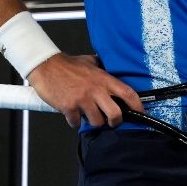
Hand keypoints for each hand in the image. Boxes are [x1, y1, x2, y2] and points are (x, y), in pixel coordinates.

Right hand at [26, 54, 142, 127]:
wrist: (46, 66)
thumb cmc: (68, 64)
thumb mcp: (91, 62)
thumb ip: (103, 68)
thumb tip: (113, 69)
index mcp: (104, 79)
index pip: (127, 93)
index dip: (137, 105)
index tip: (140, 112)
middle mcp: (96, 90)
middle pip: (115, 114)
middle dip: (116, 121)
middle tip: (112, 121)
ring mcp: (82, 100)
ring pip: (96, 121)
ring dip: (93, 121)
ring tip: (88, 115)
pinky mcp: (68, 107)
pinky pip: (76, 122)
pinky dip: (75, 121)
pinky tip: (73, 115)